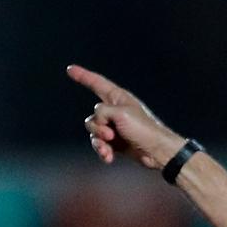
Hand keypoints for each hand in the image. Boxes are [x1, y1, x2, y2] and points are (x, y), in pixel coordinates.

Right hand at [67, 65, 187, 170]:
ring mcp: (114, 127)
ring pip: (94, 132)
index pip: (96, 83)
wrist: (156, 151)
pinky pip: (100, 144)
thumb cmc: (142, 128)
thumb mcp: (120, 113)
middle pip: (93, 116)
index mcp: (118, 97)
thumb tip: (98, 123)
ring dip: (100, 142)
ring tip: (109, 149)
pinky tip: (109, 157)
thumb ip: (102, 112)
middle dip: (98, 127)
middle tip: (111, 134)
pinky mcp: (115, 142)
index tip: (70, 69)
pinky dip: (103, 151)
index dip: (83, 76)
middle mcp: (114, 110)